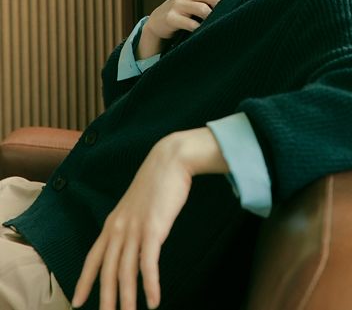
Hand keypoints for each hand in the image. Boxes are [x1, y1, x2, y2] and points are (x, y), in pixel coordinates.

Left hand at [71, 128, 228, 309]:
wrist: (170, 159)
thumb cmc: (158, 181)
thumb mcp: (137, 205)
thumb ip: (131, 224)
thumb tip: (134, 245)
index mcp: (113, 222)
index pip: (93, 258)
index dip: (84, 281)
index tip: (77, 302)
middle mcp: (119, 228)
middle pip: (107, 271)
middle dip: (106, 299)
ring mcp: (134, 229)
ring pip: (125, 272)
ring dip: (127, 299)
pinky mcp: (153, 228)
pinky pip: (148, 264)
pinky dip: (150, 285)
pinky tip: (154, 301)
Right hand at [138, 0, 231, 58]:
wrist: (158, 20)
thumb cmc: (183, 8)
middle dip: (221, 7)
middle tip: (225, 16)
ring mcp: (178, 4)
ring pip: (204, 10)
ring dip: (211, 19)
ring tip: (214, 25)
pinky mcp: (171, 17)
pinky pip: (191, 24)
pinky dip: (199, 29)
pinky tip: (201, 31)